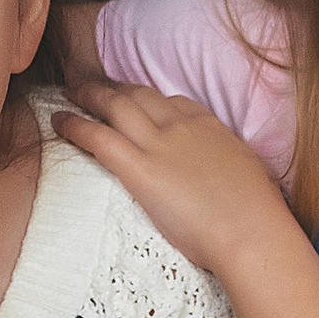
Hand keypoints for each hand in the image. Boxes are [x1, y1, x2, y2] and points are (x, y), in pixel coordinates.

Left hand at [59, 84, 289, 278]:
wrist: (251, 231)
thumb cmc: (259, 213)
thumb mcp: (249, 172)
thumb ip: (228, 163)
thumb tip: (226, 171)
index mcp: (209, 125)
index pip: (171, 101)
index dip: (146, 98)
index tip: (133, 98)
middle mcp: (181, 126)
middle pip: (138, 95)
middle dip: (112, 88)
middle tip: (91, 86)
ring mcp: (159, 144)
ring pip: (114, 106)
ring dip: (88, 95)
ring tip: (69, 93)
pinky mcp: (139, 169)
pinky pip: (98, 137)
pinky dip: (74, 125)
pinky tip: (59, 121)